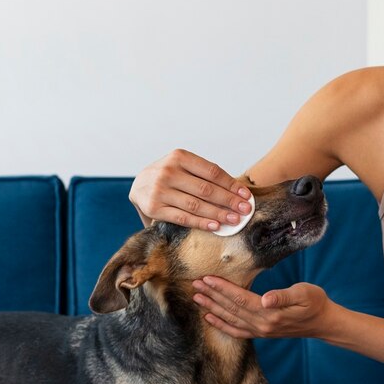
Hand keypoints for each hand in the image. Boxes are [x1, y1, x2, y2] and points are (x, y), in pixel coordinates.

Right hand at [130, 149, 253, 231]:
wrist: (137, 186)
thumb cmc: (168, 177)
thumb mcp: (182, 167)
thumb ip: (203, 175)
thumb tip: (236, 192)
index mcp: (179, 157)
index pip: (212, 172)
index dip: (231, 184)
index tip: (246, 195)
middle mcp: (168, 171)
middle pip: (206, 189)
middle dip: (229, 201)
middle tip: (245, 210)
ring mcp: (160, 190)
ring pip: (196, 205)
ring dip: (218, 213)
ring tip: (234, 220)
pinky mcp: (154, 208)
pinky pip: (183, 217)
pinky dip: (201, 223)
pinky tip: (215, 226)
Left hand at [192, 279, 331, 339]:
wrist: (323, 322)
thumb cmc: (315, 302)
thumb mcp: (305, 293)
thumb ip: (284, 296)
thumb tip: (266, 299)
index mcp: (270, 313)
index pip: (240, 298)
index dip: (222, 288)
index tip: (207, 278)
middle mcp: (262, 324)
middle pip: (231, 308)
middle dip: (212, 295)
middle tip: (194, 284)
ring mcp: (260, 331)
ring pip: (230, 319)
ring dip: (212, 308)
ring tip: (197, 297)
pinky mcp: (261, 333)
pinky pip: (236, 331)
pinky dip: (221, 325)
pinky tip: (209, 318)